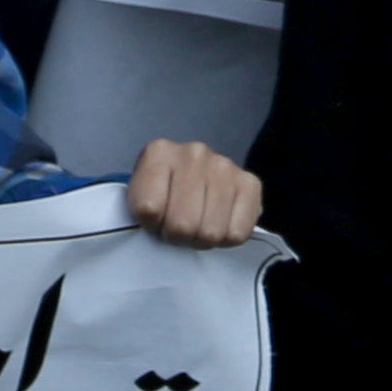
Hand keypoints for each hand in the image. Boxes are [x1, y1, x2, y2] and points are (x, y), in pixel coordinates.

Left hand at [127, 138, 262, 246]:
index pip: (148, 210)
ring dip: (202, 238)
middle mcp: (194, 153)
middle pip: (182, 225)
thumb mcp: (140, 197)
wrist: (193, 181)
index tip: (155, 218)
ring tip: (198, 224)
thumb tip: (163, 230)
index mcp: (159, 152)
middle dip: (179, 236)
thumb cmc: (163, 194)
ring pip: (210, 232)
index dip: (151, 225)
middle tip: (179, 227)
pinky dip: (226, 238)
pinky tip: (220, 222)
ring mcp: (224, 166)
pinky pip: (237, 233)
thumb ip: (144, 211)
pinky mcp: (250, 183)